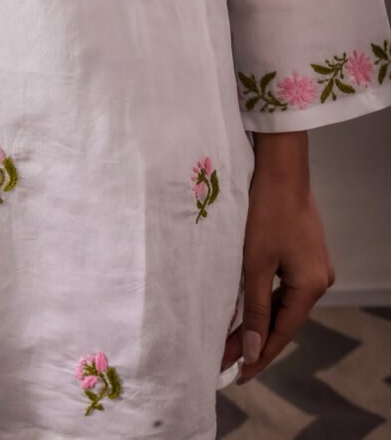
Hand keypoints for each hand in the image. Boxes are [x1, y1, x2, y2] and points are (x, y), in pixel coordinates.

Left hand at [219, 131, 335, 382]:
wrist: (280, 168)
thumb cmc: (266, 212)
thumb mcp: (255, 264)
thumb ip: (255, 309)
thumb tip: (253, 349)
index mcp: (311, 286)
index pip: (283, 332)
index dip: (260, 355)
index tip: (238, 375)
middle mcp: (319, 278)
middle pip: (283, 318)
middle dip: (255, 337)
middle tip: (225, 357)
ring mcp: (313, 263)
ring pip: (282, 301)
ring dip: (257, 316)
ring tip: (229, 336)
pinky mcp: (303, 250)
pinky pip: (283, 284)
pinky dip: (263, 296)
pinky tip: (245, 305)